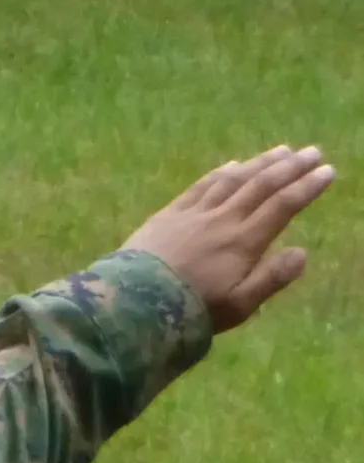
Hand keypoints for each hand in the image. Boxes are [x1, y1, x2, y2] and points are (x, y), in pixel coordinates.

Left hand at [123, 144, 334, 332]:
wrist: (135, 303)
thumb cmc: (193, 311)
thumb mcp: (240, 306)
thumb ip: (272, 278)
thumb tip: (303, 253)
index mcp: (243, 243)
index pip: (283, 206)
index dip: (307, 187)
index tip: (328, 171)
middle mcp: (222, 220)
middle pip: (261, 186)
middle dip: (291, 167)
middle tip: (313, 151)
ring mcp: (194, 214)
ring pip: (233, 180)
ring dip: (259, 163)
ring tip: (282, 151)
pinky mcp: (169, 214)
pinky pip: (200, 186)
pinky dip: (221, 173)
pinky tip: (232, 165)